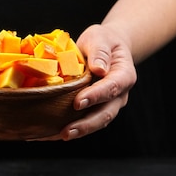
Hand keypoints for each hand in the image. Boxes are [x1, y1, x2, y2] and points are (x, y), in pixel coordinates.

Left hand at [43, 23, 136, 140]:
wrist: (107, 48)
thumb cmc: (103, 41)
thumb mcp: (100, 37)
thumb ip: (100, 51)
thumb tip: (98, 69)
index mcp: (124, 76)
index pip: (112, 88)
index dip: (96, 97)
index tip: (78, 103)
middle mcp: (119, 95)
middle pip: (106, 114)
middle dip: (86, 125)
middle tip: (67, 131)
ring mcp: (108, 105)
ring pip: (96, 123)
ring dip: (78, 132)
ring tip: (58, 137)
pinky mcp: (95, 110)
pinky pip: (85, 122)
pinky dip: (70, 129)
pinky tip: (51, 134)